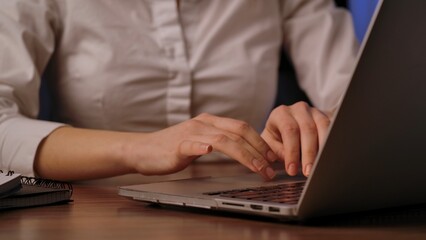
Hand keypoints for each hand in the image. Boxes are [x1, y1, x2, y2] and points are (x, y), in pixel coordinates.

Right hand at [124, 113, 277, 179]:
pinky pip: (192, 144)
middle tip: (271, 167)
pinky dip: (202, 147)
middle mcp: (203, 124)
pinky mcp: (177, 146)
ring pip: (223, 140)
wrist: (143, 149)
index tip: (272, 157)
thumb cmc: (172, 148)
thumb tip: (245, 151)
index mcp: (210, 122)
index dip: (260, 141)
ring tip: (257, 168)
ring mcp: (191, 133)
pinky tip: (209, 151)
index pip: (242, 128)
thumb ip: (220, 142)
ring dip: (244, 155)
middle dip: (259, 150)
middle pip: (238, 132)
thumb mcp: (201, 141)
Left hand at [261, 102, 330, 176]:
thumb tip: (287, 159)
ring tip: (320, 167)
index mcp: (281, 113)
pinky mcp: (327, 117)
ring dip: (323, 150)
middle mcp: (299, 109)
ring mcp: (315, 112)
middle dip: (309, 154)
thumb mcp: (270, 143)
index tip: (292, 169)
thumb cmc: (277, 136)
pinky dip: (331, 144)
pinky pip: (333, 129)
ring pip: (323, 127)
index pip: (289, 130)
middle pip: (308, 129)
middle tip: (308, 172)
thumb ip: (275, 150)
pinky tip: (329, 157)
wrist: (287, 126)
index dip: (292, 151)